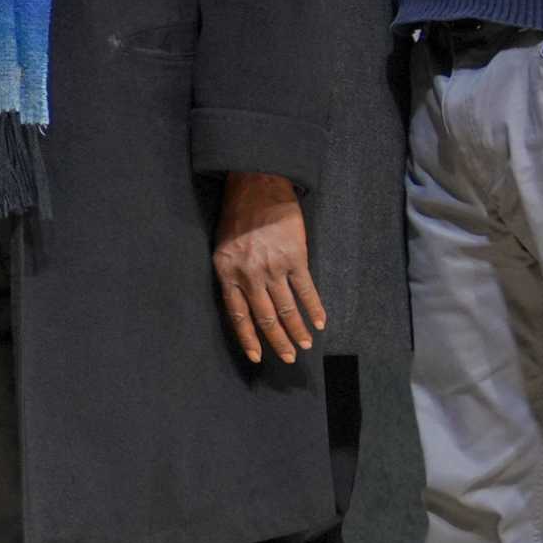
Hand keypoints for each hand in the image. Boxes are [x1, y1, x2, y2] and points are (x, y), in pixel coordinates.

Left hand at [212, 172, 324, 363]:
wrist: (258, 184)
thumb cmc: (238, 214)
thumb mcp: (223, 246)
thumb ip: (232, 274)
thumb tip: (245, 302)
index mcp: (227, 272)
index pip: (238, 315)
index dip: (248, 339)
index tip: (257, 357)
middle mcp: (249, 274)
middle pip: (264, 318)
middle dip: (277, 342)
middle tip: (288, 358)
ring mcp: (273, 267)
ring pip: (286, 309)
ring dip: (296, 330)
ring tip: (304, 345)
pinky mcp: (295, 257)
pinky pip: (305, 290)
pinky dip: (313, 308)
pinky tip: (319, 322)